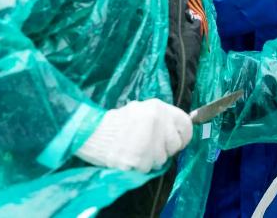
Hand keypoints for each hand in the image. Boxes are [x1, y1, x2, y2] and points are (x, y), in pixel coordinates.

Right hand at [74, 99, 192, 173]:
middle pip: (175, 145)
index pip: (185, 124)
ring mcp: (148, 140)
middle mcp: (157, 121)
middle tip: (148, 147)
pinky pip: (148, 168)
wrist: (90, 133)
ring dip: (150, 160)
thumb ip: (161, 119)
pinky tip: (129, 158)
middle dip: (164, 150)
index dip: (182, 136)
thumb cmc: (116, 124)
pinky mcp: (138, 157)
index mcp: (158, 107)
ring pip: (162, 159)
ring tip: (135, 151)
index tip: (177, 142)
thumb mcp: (141, 110)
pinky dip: (139, 167)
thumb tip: (178, 131)